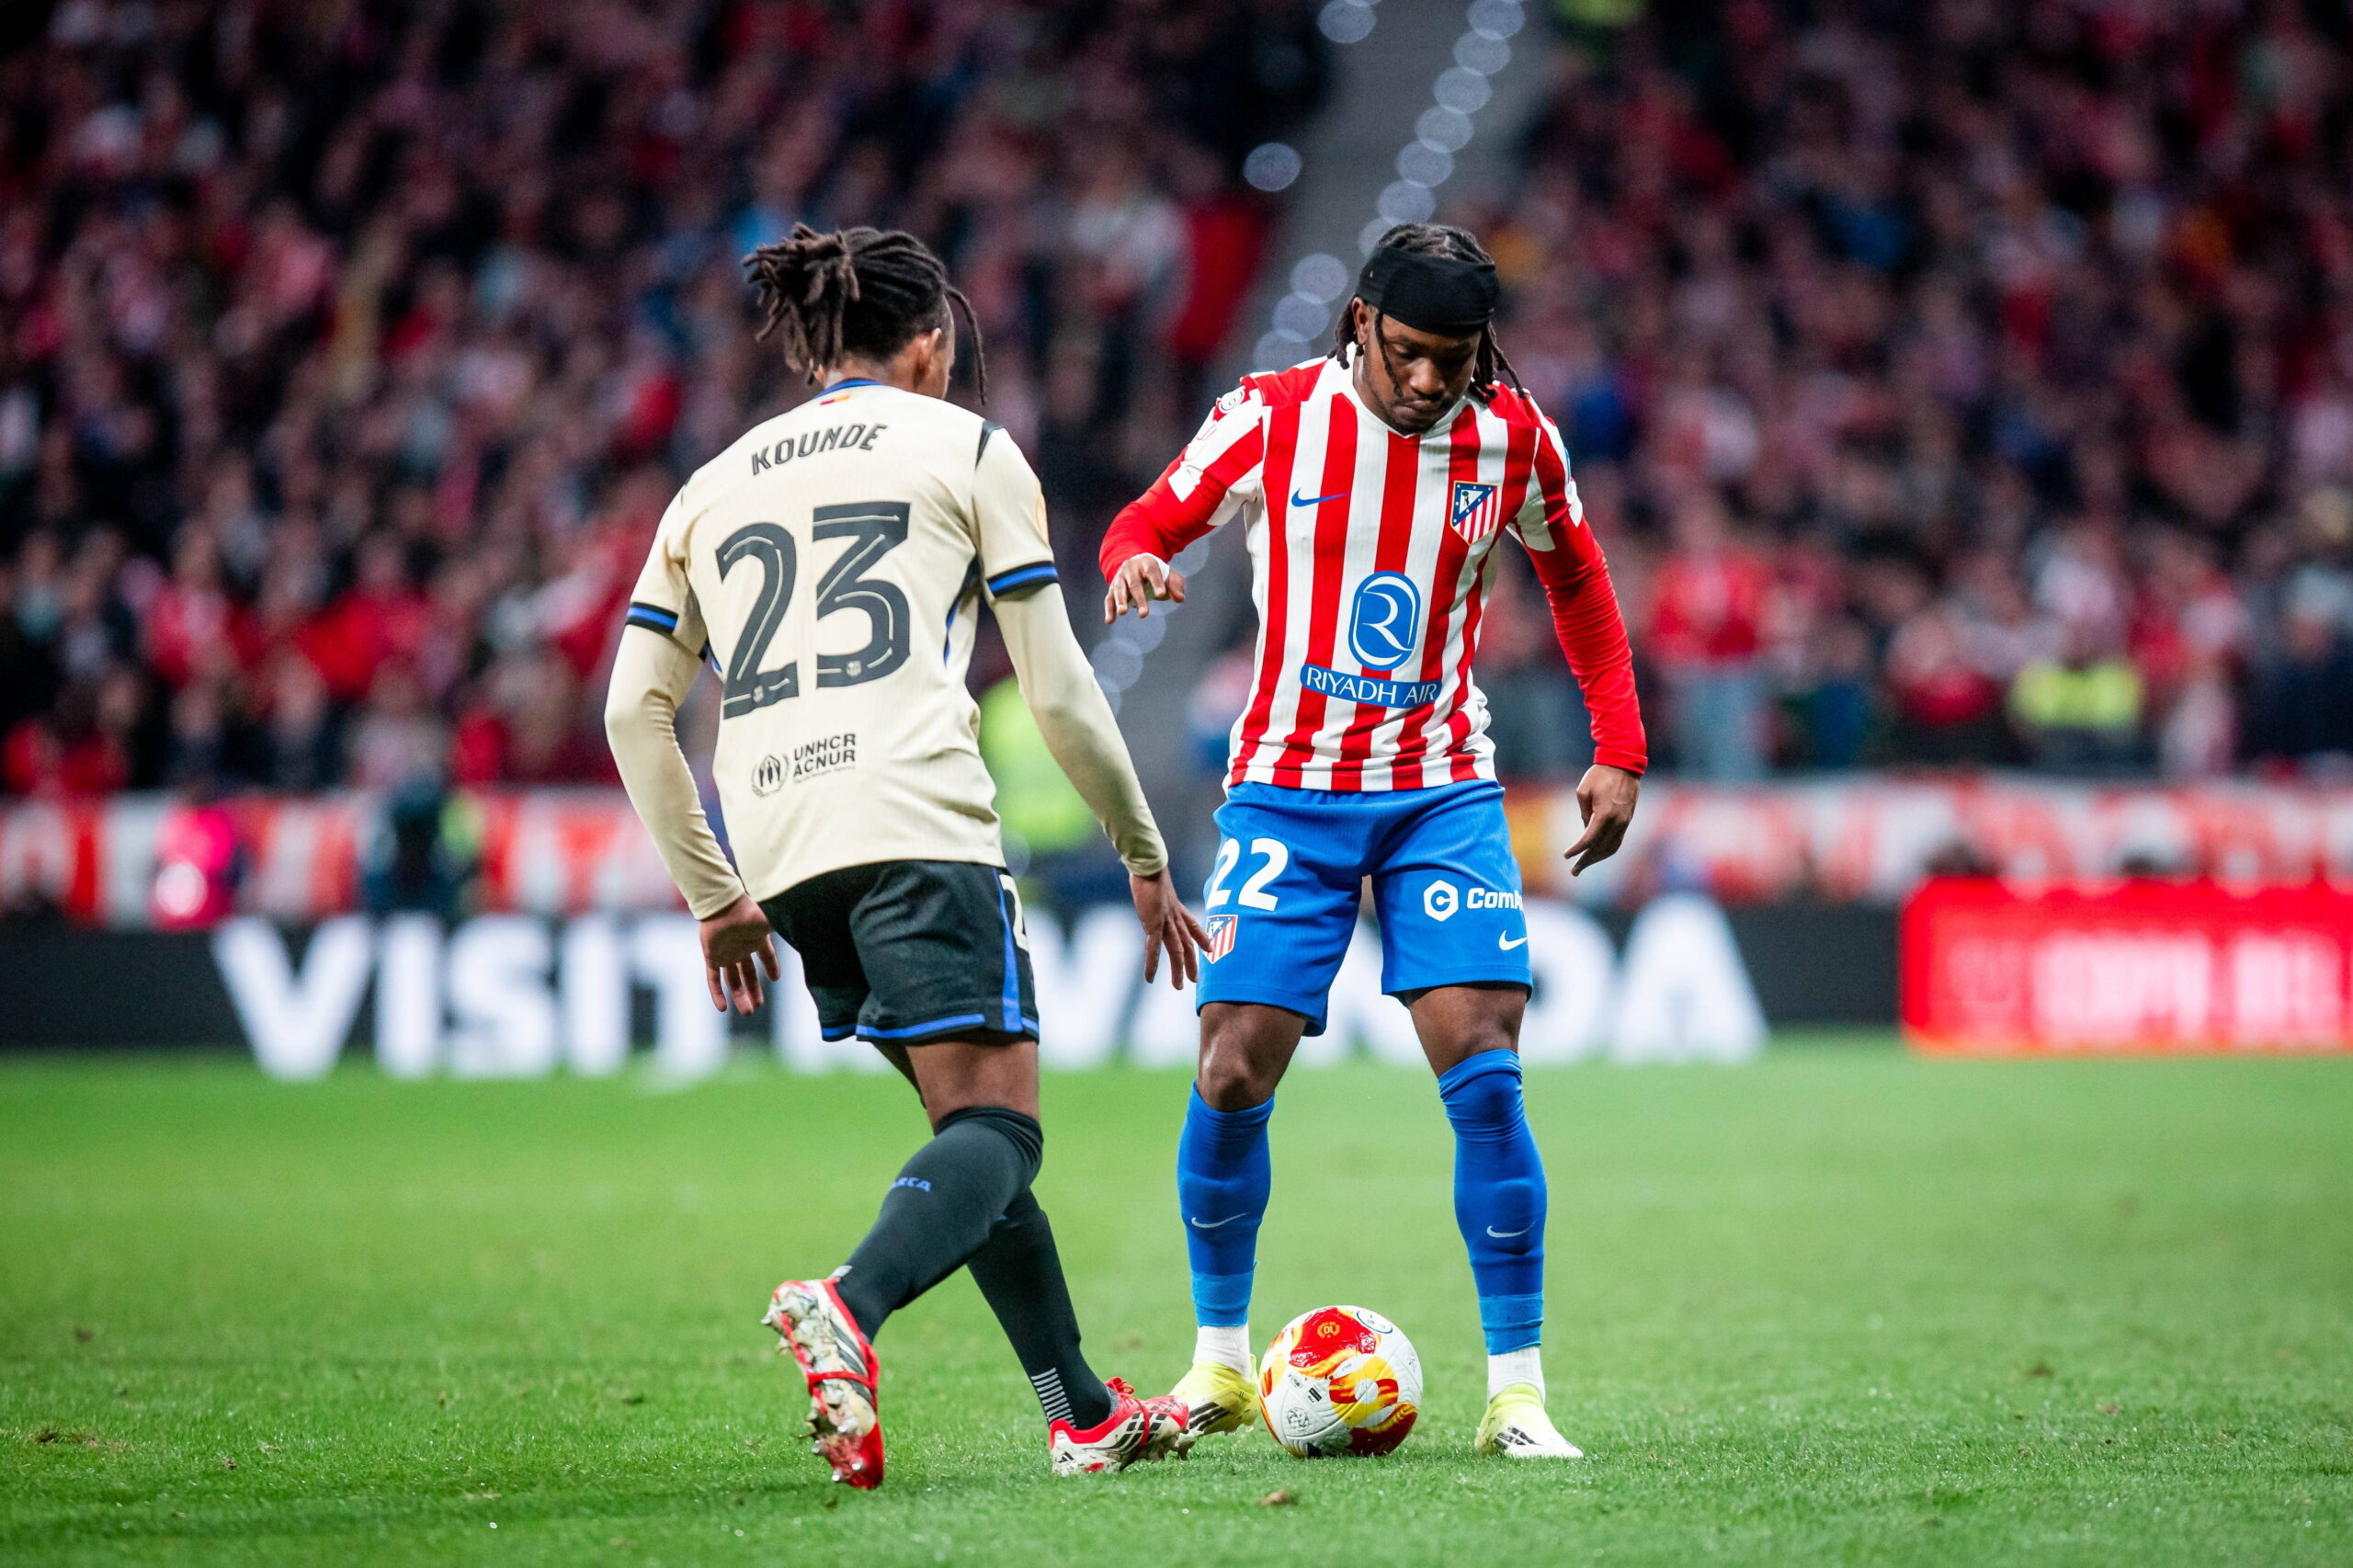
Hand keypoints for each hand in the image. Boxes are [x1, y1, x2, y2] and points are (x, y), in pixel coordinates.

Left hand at [699, 893, 780, 1014]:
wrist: (722, 905)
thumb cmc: (749, 911)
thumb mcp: (772, 922)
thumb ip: (789, 929)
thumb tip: (810, 932)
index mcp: (756, 938)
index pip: (766, 955)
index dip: (771, 967)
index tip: (776, 978)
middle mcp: (741, 946)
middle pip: (748, 973)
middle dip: (753, 990)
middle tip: (758, 1006)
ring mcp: (725, 952)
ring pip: (732, 979)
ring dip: (739, 996)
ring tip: (747, 1012)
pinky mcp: (711, 956)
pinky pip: (713, 978)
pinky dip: (717, 993)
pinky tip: (723, 1008)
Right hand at [1102, 553, 1185, 621]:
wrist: (1136, 564)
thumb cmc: (1157, 573)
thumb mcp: (1169, 576)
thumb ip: (1176, 586)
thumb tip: (1180, 598)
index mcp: (1147, 563)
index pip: (1152, 572)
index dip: (1157, 583)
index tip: (1161, 595)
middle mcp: (1131, 569)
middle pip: (1135, 584)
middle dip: (1139, 599)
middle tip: (1144, 614)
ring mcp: (1120, 578)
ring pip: (1119, 590)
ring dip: (1120, 601)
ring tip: (1123, 612)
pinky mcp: (1112, 588)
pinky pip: (1109, 599)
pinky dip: (1109, 610)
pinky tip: (1110, 621)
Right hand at [1129, 867, 1209, 989]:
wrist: (1149, 866)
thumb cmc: (1150, 869)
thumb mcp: (1156, 882)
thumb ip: (1156, 890)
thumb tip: (1149, 884)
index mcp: (1176, 908)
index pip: (1193, 926)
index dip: (1203, 938)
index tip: (1210, 949)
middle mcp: (1174, 917)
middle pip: (1187, 944)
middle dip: (1192, 962)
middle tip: (1196, 979)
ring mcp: (1165, 922)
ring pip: (1176, 951)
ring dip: (1178, 970)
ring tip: (1179, 987)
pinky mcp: (1153, 925)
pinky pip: (1153, 949)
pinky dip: (1152, 965)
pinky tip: (1150, 979)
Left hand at [1564, 764, 1639, 876]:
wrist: (1624, 764)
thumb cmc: (1600, 775)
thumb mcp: (1583, 792)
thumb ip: (1583, 813)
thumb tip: (1586, 830)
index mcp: (1605, 814)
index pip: (1589, 839)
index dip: (1577, 849)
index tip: (1566, 855)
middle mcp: (1617, 822)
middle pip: (1600, 848)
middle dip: (1586, 861)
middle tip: (1574, 871)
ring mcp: (1625, 822)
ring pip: (1611, 847)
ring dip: (1597, 859)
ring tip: (1583, 866)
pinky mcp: (1627, 820)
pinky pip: (1617, 841)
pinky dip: (1607, 850)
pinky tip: (1598, 855)